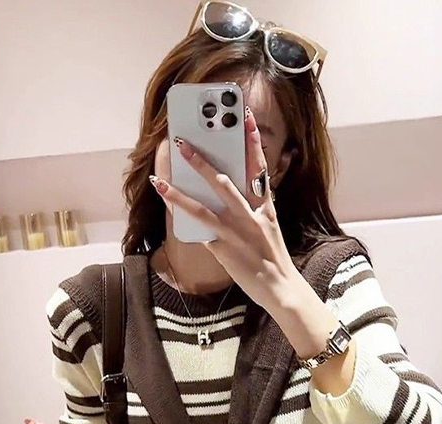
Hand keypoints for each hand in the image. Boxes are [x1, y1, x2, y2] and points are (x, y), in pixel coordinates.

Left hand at [150, 106, 298, 308]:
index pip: (259, 168)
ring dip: (180, 191)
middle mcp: (250, 217)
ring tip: (161, 178)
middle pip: (224, 183)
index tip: (244, 117)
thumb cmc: (273, 257)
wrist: (280, 288)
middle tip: (184, 142)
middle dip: (202, 162)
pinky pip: (197, 230)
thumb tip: (241, 185)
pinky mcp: (224, 250)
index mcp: (265, 208)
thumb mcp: (270, 226)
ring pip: (204, 207)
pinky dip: (181, 217)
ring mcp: (235, 234)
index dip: (252, 142)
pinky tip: (167, 205)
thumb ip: (257, 206)